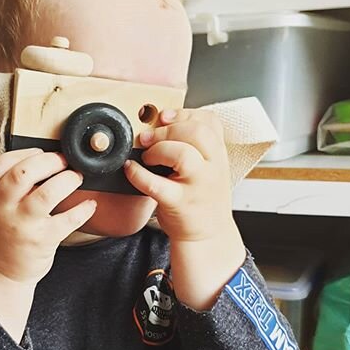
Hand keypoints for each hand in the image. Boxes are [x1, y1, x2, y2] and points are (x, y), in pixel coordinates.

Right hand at [0, 148, 95, 342]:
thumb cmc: (0, 239)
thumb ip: (7, 188)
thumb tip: (40, 164)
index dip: (21, 153)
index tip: (39, 151)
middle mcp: (4, 208)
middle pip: (24, 173)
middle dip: (49, 160)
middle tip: (63, 160)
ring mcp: (24, 224)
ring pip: (48, 193)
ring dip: (68, 180)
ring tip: (76, 177)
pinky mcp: (43, 240)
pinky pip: (68, 219)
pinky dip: (83, 209)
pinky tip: (90, 205)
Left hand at [124, 108, 232, 243]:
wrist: (208, 236)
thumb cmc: (202, 199)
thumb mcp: (209, 167)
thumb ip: (196, 146)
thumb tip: (162, 122)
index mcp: (219, 155)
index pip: (209, 121)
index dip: (184, 113)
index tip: (165, 117)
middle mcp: (213, 167)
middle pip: (197, 132)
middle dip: (167, 129)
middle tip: (148, 137)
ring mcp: (198, 186)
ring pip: (182, 153)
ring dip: (158, 148)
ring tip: (147, 156)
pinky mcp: (180, 203)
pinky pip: (156, 184)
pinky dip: (138, 173)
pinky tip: (130, 169)